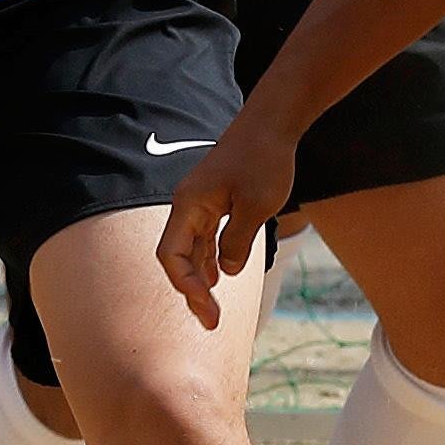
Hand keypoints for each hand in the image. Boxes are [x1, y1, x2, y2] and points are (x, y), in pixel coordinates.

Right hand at [157, 111, 303, 320]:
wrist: (273, 122)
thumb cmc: (264, 159)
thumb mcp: (255, 207)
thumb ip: (236, 243)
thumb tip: (225, 272)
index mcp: (190, 205)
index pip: (171, 255)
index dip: (185, 285)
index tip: (207, 307)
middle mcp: (189, 205)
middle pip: (178, 256)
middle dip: (192, 291)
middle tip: (211, 322)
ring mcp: (201, 202)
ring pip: (191, 248)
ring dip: (200, 278)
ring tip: (212, 309)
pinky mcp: (216, 200)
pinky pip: (205, 236)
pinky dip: (209, 258)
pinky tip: (218, 277)